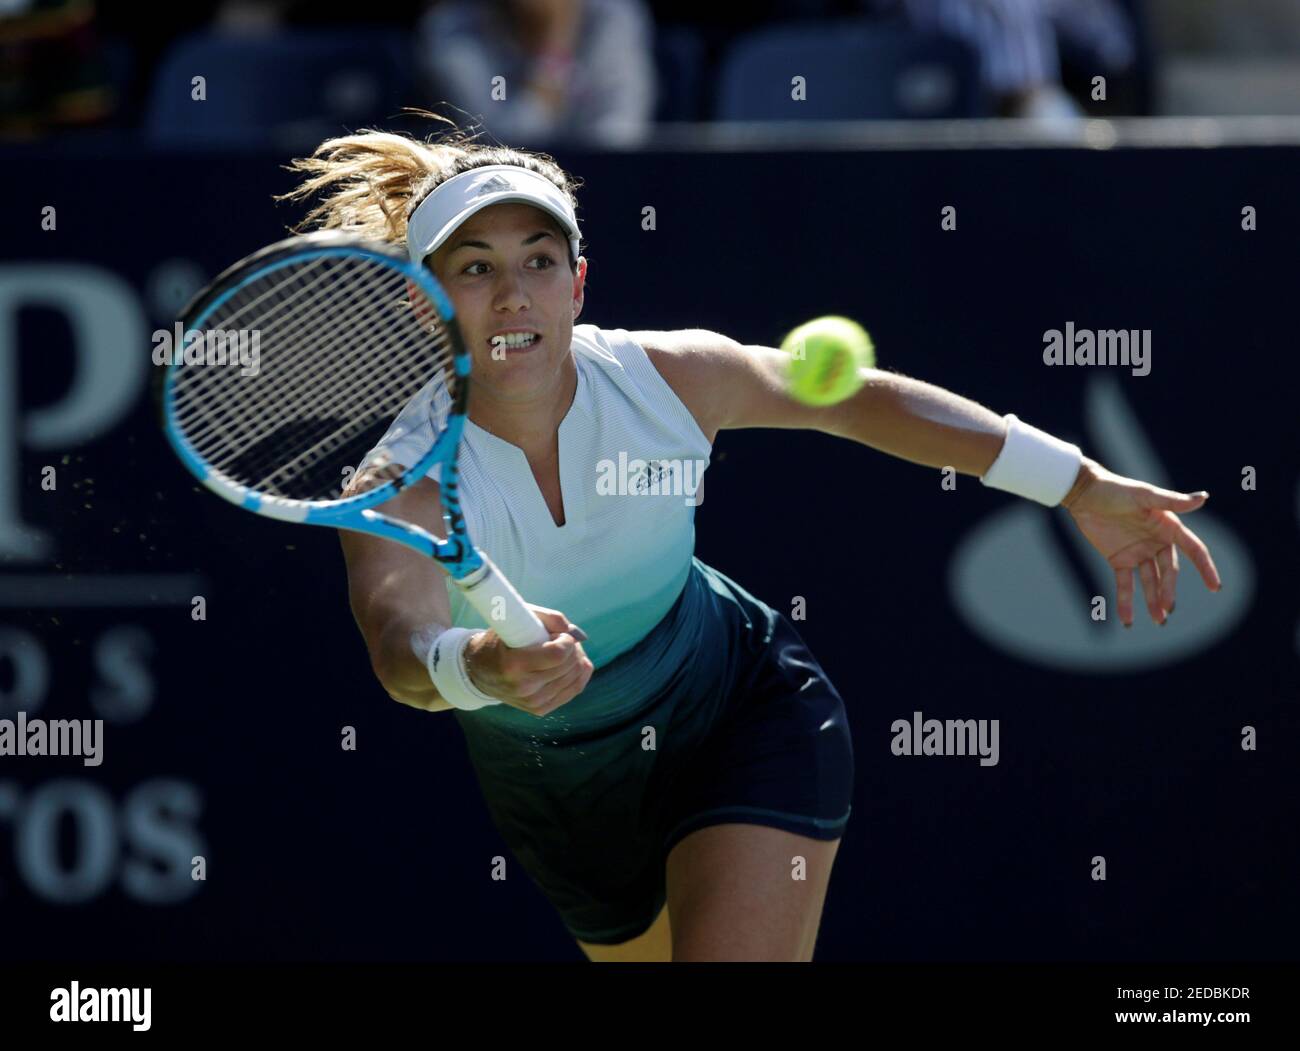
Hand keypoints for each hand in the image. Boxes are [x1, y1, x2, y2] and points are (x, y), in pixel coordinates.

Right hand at [465, 606, 592, 716]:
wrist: (478, 671)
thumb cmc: (499, 640)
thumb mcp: (516, 619)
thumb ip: (549, 618)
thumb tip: (579, 635)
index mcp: (514, 665)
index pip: (558, 654)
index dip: (566, 641)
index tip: (558, 634)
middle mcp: (524, 688)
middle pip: (569, 666)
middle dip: (572, 648)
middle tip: (561, 640)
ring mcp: (533, 702)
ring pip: (575, 678)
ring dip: (576, 660)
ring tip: (562, 651)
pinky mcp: (539, 709)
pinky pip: (573, 690)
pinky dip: (578, 675)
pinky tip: (570, 664)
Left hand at [1062, 459, 1221, 627]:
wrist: (1084, 493)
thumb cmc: (1116, 489)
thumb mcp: (1144, 495)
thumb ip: (1172, 501)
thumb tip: (1204, 498)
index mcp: (1169, 527)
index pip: (1193, 550)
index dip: (1205, 568)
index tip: (1215, 587)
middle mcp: (1157, 542)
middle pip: (1169, 572)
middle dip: (1168, 591)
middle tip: (1167, 609)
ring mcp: (1138, 553)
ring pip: (1150, 581)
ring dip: (1153, 601)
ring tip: (1159, 621)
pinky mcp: (1118, 560)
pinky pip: (1124, 584)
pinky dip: (1126, 602)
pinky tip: (1127, 620)